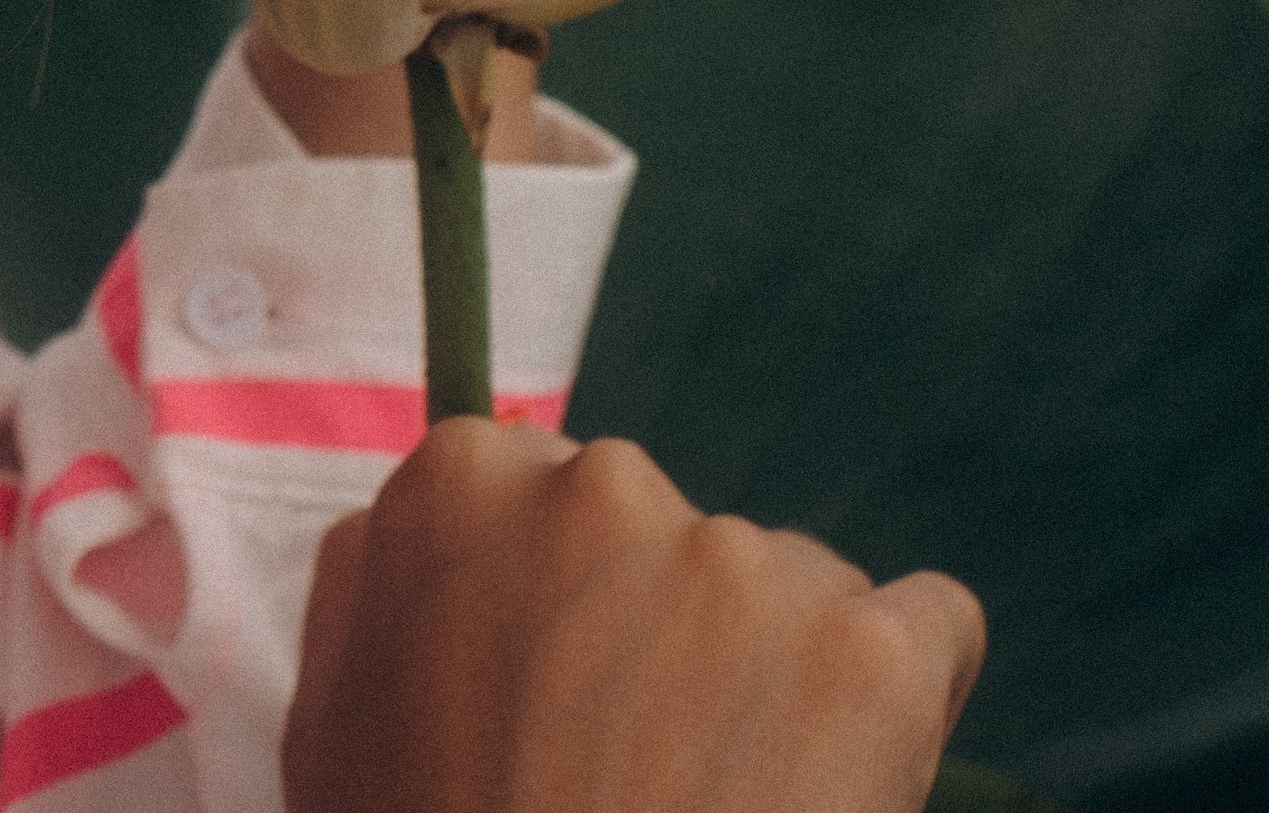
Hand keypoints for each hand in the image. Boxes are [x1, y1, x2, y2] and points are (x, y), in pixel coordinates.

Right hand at [285, 416, 983, 812]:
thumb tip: (463, 509)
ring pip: (798, 593)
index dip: (568, 612)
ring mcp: (741, 563)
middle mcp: (602, 487)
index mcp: (462, 485)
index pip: (548, 495)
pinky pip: (934, 627)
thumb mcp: (334, 727)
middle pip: (680, 541)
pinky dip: (907, 705)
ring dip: (782, 686)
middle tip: (648, 784)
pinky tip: (856, 786)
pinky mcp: (867, 652)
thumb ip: (382, 584)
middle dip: (679, 641)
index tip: (564, 707)